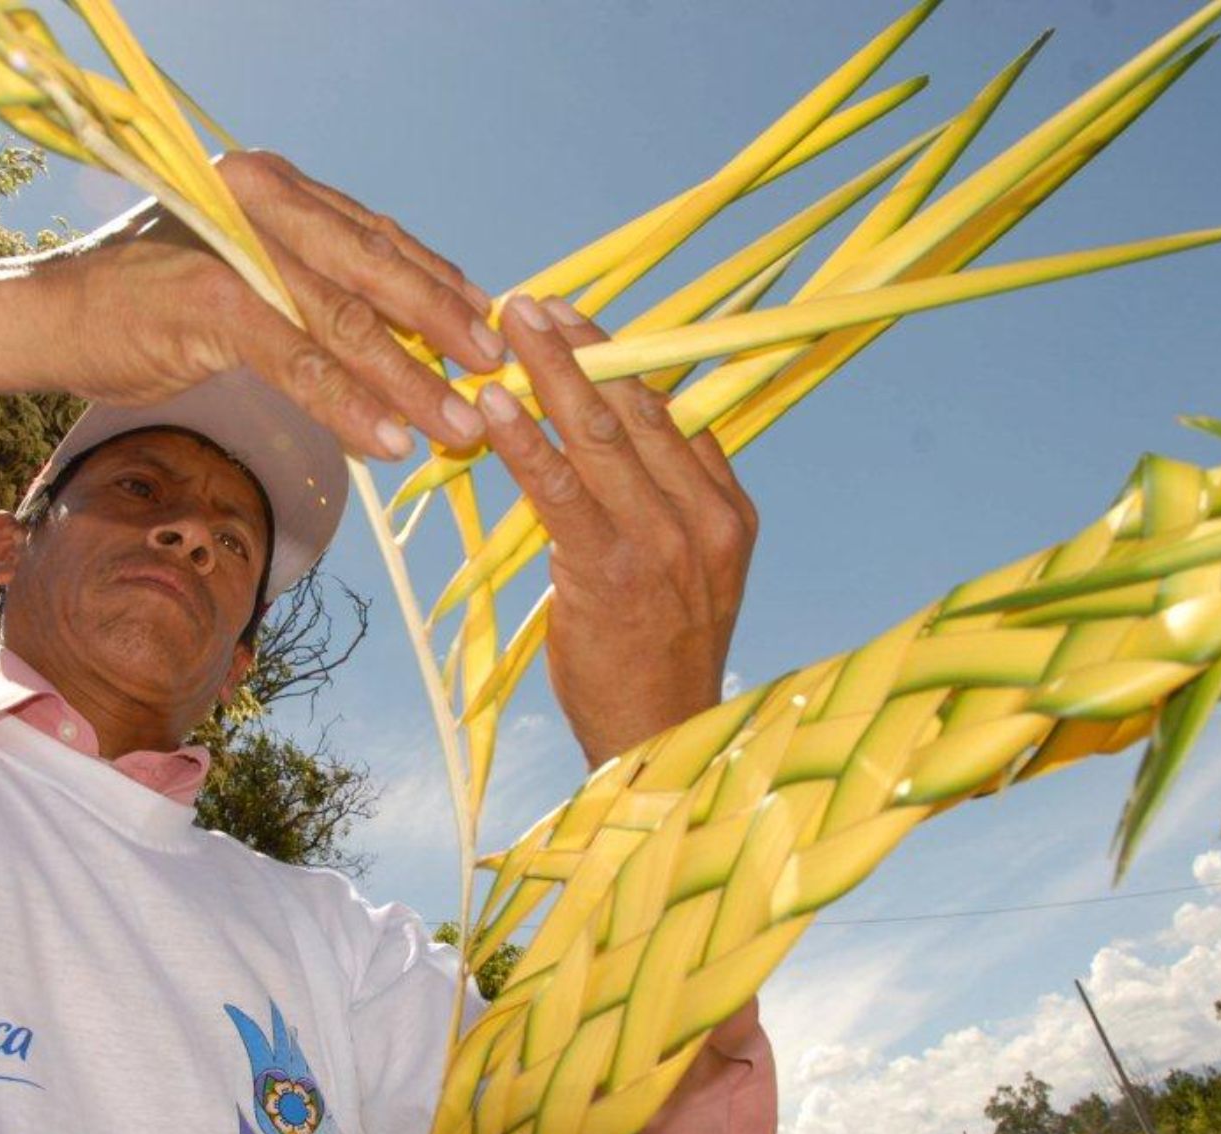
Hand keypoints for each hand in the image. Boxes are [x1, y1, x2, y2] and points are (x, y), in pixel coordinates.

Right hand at [0, 150, 502, 458]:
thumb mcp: (242, 274)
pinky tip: (387, 441)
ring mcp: (238, 251)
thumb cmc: (153, 300)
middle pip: (376, 271)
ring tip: (455, 425)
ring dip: (409, 380)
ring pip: (346, 321)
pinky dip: (350, 404)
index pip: (378, 237)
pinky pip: (299, 363)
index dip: (439, 284)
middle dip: (443, 328)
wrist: (55, 315)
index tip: (490, 327)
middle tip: (496, 373)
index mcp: (278, 189)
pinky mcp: (211, 305)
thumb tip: (395, 328)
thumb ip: (308, 282)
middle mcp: (263, 201)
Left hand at [478, 295, 757, 766]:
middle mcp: (706, 517)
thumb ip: (661, 508)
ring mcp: (663, 543)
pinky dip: (525, 440)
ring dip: (547, 373)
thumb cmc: (658, 657)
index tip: (574, 317)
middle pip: (636, 407)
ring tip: (506, 327)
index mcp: (727, 510)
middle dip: (578, 346)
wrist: (663, 745)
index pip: (671, 409)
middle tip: (530, 302)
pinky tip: (493, 405)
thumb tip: (606, 445)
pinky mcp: (610, 571)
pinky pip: (561, 488)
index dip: (620, 355)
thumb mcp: (685, 574)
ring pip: (599, 434)